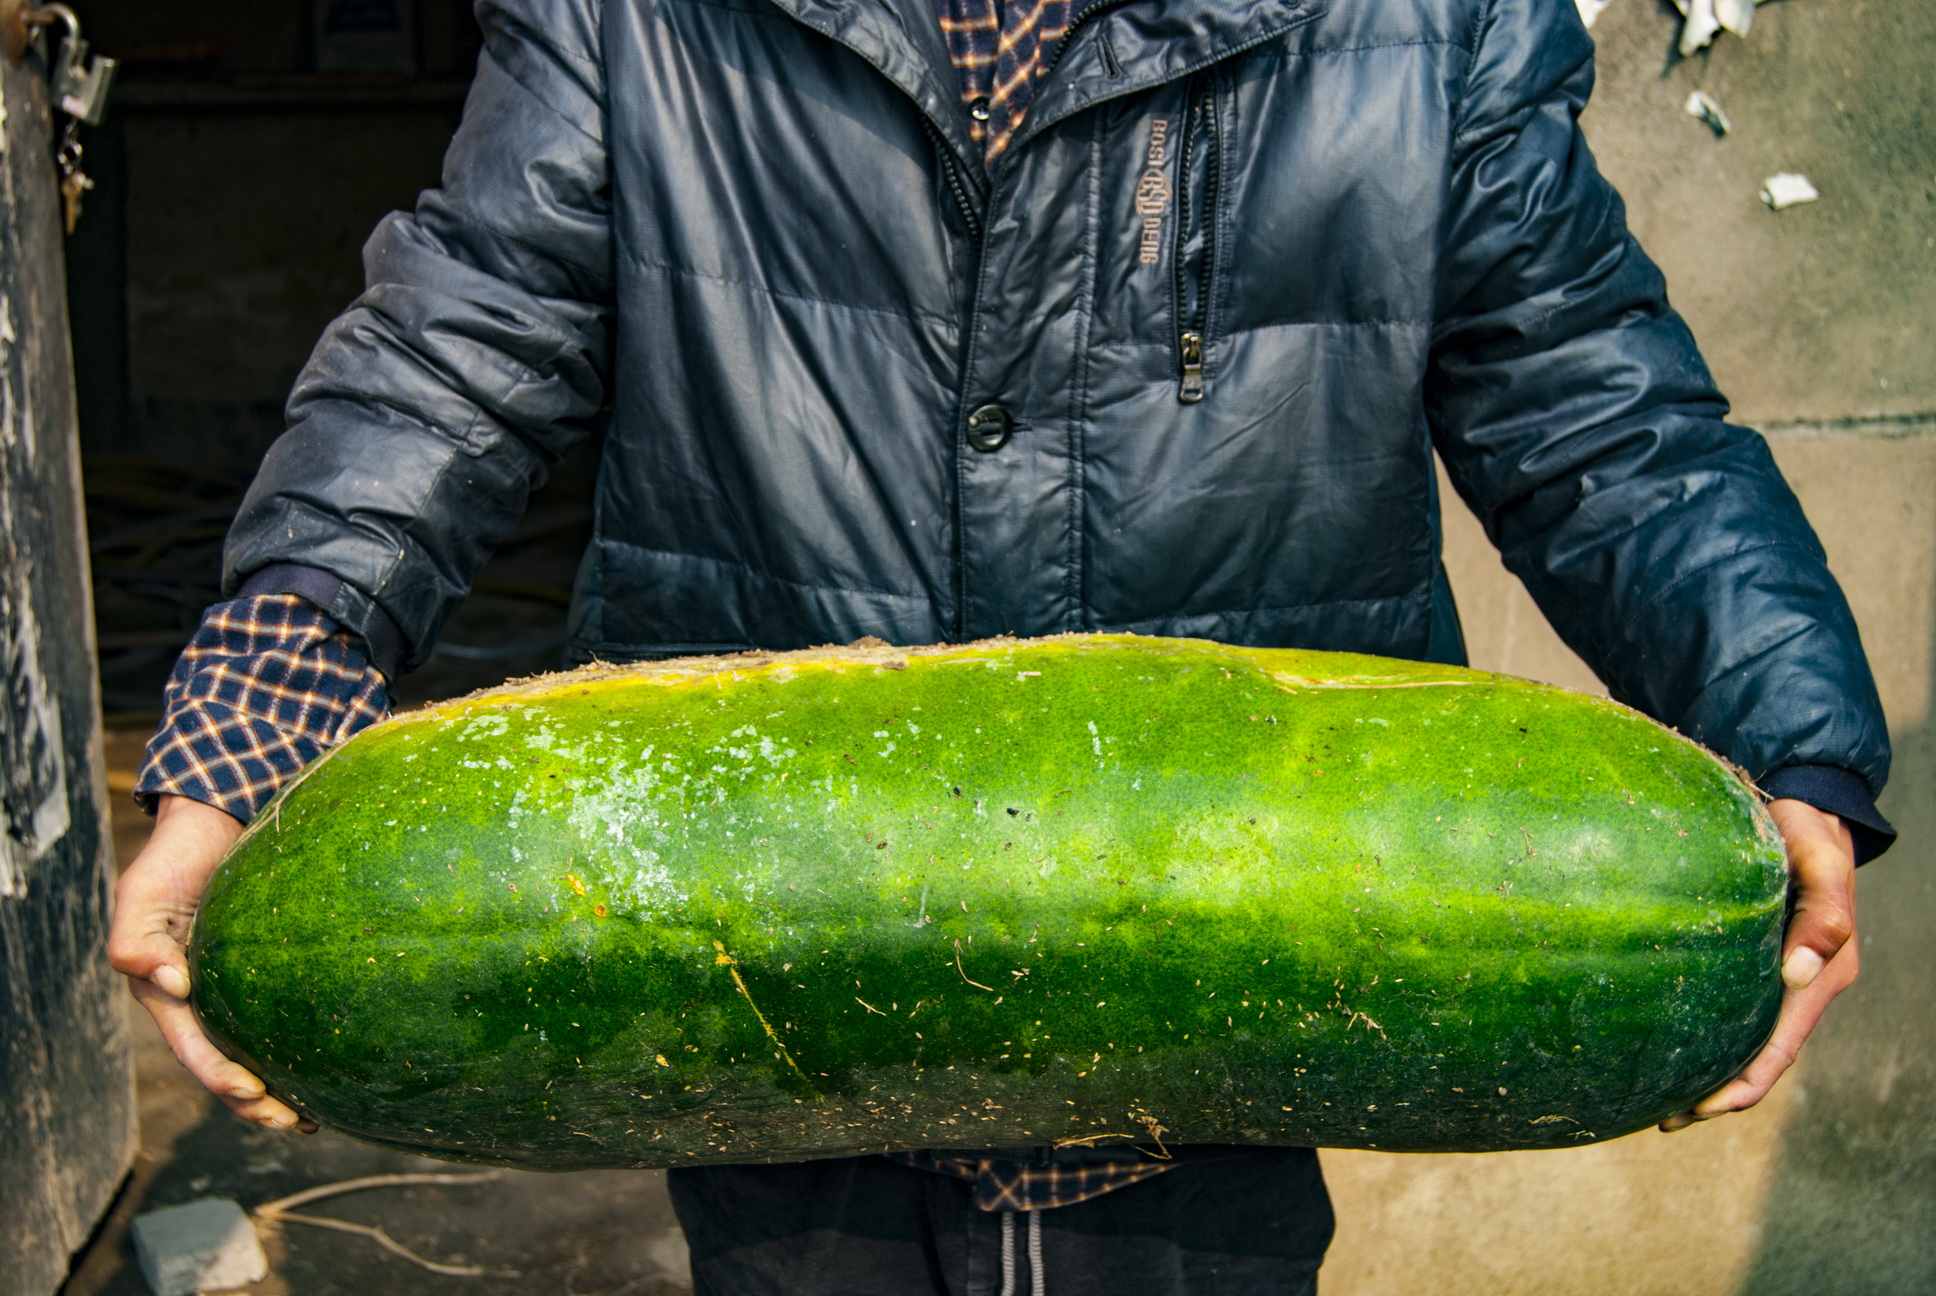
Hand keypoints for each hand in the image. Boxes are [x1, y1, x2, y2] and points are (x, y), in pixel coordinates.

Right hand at [109, 794, 315, 1131]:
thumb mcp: (139, 894)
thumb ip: (136, 941)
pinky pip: (280, 1018)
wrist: (213, 825)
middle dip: (255, 1102)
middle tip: (295, 1122)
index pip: (195, 1047)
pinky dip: (300, 1047)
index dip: (220, 1076)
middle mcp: (200, 1002)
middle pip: (226, 1065)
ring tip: (314, 1117)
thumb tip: (170, 983)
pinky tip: (333, 1067)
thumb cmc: (173, 860)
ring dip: (278, 1091)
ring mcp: (232, 992)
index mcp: (168, 996)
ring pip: (255, 1053)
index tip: (253, 1091)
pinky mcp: (265, 976)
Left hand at [1659, 798, 1856, 1130]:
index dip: (1740, 1087)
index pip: (1778, 1051)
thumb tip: (1801, 972)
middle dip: (1714, 1092)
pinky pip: (1728, 1005)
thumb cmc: (1808, 831)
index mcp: (1822, 977)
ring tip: (1650, 1091)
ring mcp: (1776, 975)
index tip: (1697, 1109)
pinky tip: (1657, 1030)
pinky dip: (1700, 1028)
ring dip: (1704, 1067)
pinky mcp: (1753, 957)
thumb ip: (1825, 911)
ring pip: (1740, 1037)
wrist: (1803, 807)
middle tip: (1659, 1114)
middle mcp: (1800, 985)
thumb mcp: (1822, 859)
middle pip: (1756, 1057)